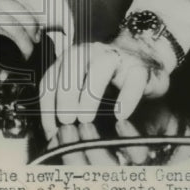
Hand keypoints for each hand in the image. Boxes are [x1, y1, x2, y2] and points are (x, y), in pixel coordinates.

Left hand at [38, 36, 173, 140]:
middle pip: (70, 67)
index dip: (47, 107)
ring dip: (89, 94)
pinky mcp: (140, 68)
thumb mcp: (81, 88)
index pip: (50, 80)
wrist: (142, 61)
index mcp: (71, 59)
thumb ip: (67, 104)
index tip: (51, 131)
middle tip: (67, 122)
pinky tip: (119, 116)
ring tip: (86, 119)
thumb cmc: (107, 79)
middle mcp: (91, 52)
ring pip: (100, 66)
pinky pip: (133, 79)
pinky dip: (126, 98)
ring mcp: (116, 57)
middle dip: (64, 96)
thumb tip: (55, 136)